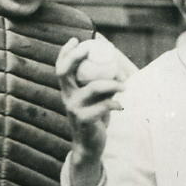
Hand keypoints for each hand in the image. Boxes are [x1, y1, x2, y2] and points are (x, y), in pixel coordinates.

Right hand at [55, 38, 124, 179]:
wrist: (89, 145)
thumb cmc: (94, 117)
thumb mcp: (94, 98)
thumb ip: (99, 82)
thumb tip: (114, 61)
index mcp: (68, 90)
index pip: (60, 67)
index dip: (64, 52)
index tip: (74, 39)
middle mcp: (67, 97)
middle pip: (64, 72)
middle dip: (76, 57)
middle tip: (89, 49)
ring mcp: (74, 109)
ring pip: (94, 88)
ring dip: (113, 84)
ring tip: (124, 85)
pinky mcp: (84, 120)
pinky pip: (103, 106)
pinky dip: (115, 104)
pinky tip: (120, 106)